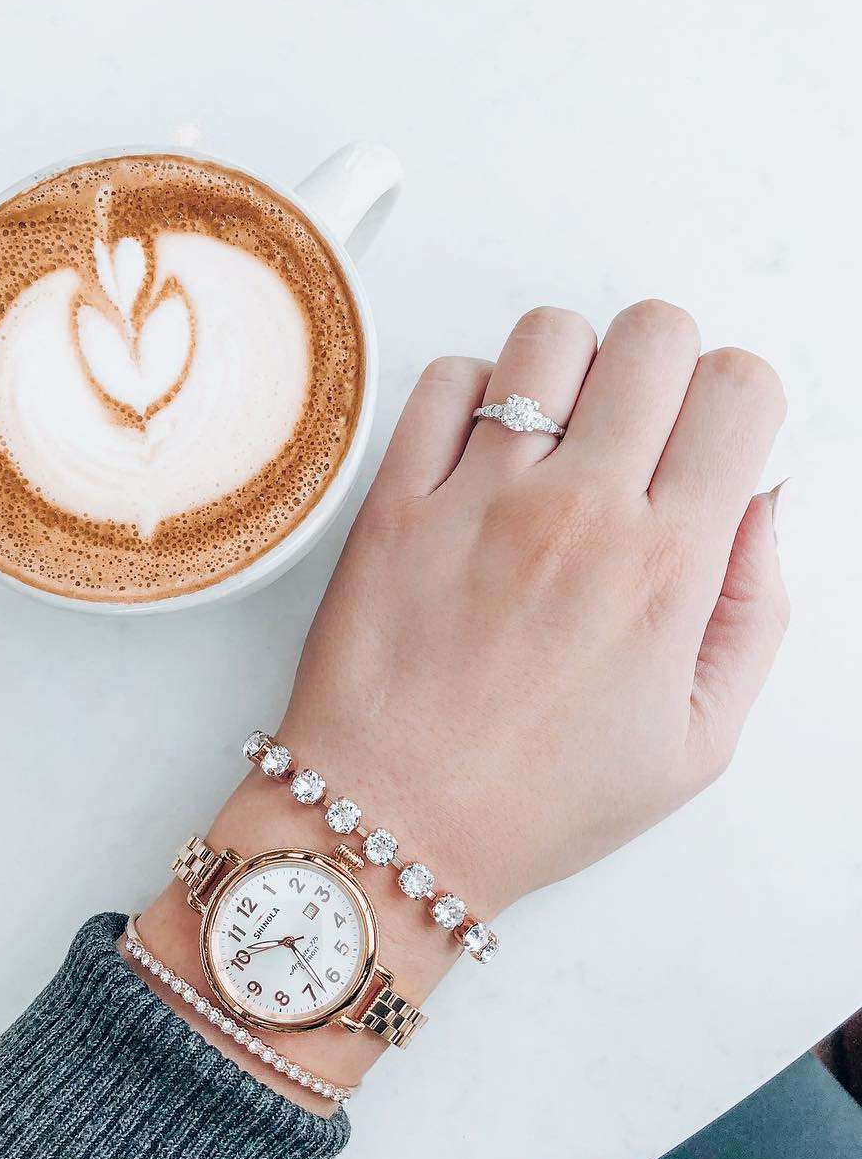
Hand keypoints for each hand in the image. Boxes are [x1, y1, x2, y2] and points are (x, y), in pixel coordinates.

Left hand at [134, 300, 787, 1108]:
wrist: (394, 826)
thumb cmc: (542, 798)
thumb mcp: (697, 739)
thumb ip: (756, 607)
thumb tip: (763, 494)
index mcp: (667, 566)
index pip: (741, 387)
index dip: (737, 400)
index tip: (709, 441)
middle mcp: (578, 511)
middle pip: (655, 332)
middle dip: (663, 365)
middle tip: (636, 431)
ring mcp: (478, 496)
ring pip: (548, 335)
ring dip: (568, 370)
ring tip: (553, 439)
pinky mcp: (394, 498)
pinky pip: (445, 377)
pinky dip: (472, 393)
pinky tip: (478, 453)